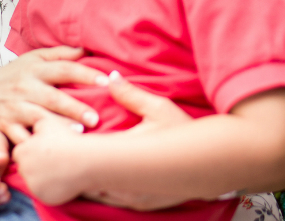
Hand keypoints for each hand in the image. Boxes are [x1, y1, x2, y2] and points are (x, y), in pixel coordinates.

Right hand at [0, 46, 106, 142]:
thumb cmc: (12, 78)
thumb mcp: (31, 61)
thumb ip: (58, 55)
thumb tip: (85, 48)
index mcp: (34, 70)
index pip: (63, 69)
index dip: (85, 74)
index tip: (106, 81)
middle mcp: (24, 88)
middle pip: (53, 97)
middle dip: (74, 107)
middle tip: (95, 117)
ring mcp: (14, 108)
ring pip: (37, 117)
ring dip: (57, 125)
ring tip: (77, 134)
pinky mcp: (5, 126)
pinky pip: (20, 137)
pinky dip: (33, 144)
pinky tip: (48, 151)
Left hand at [10, 115, 85, 205]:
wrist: (87, 160)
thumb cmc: (68, 139)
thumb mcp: (48, 124)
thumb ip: (34, 128)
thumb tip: (32, 131)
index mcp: (22, 152)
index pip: (20, 154)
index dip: (32, 152)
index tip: (45, 151)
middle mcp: (24, 170)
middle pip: (25, 169)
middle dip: (35, 166)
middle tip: (53, 162)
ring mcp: (33, 186)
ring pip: (35, 182)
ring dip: (44, 178)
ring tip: (61, 170)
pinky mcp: (44, 198)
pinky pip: (45, 194)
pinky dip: (52, 190)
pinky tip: (64, 180)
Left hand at [80, 75, 193, 210]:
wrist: (214, 164)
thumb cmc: (186, 133)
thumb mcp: (160, 109)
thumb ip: (131, 95)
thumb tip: (110, 78)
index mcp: (125, 156)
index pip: (87, 155)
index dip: (76, 147)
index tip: (71, 136)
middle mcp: (125, 183)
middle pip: (87, 179)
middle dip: (80, 164)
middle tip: (74, 151)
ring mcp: (132, 198)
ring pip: (97, 193)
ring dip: (91, 179)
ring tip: (87, 164)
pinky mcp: (140, 206)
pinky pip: (111, 201)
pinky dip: (104, 189)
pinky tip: (106, 176)